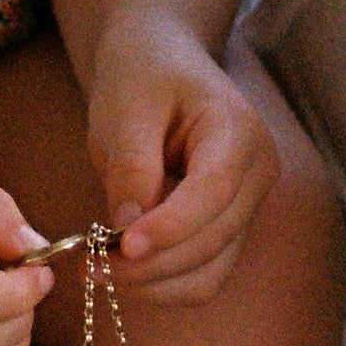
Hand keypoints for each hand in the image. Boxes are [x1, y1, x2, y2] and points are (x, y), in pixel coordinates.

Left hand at [86, 23, 280, 302]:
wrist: (157, 62)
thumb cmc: (141, 75)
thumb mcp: (126, 107)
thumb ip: (131, 167)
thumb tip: (126, 231)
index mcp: (238, 128)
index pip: (213, 191)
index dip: (170, 227)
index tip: (121, 247)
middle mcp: (256, 172)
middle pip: (212, 239)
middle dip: (151, 263)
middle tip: (90, 266)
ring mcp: (247, 205)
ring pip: (209, 271)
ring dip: (154, 282)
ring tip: (97, 268)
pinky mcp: (227, 229)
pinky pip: (201, 275)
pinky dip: (161, 282)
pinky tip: (120, 267)